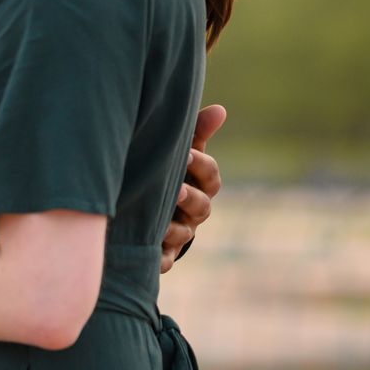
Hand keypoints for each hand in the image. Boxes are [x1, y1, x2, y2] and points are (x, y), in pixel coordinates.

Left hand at [161, 103, 225, 273]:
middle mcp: (194, 211)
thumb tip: (220, 110)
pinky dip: (159, 259)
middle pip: (202, 206)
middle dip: (190, 197)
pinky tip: (150, 253)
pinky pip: (163, 260)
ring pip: (184, 234)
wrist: (151, 207)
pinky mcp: (163, 252)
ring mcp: (180, 232)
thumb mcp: (183, 150)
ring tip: (159, 224)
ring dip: (174, 229)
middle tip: (176, 190)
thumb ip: (197, 132)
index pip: (211, 176)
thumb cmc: (171, 171)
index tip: (188, 154)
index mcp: (201, 184)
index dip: (202, 166)